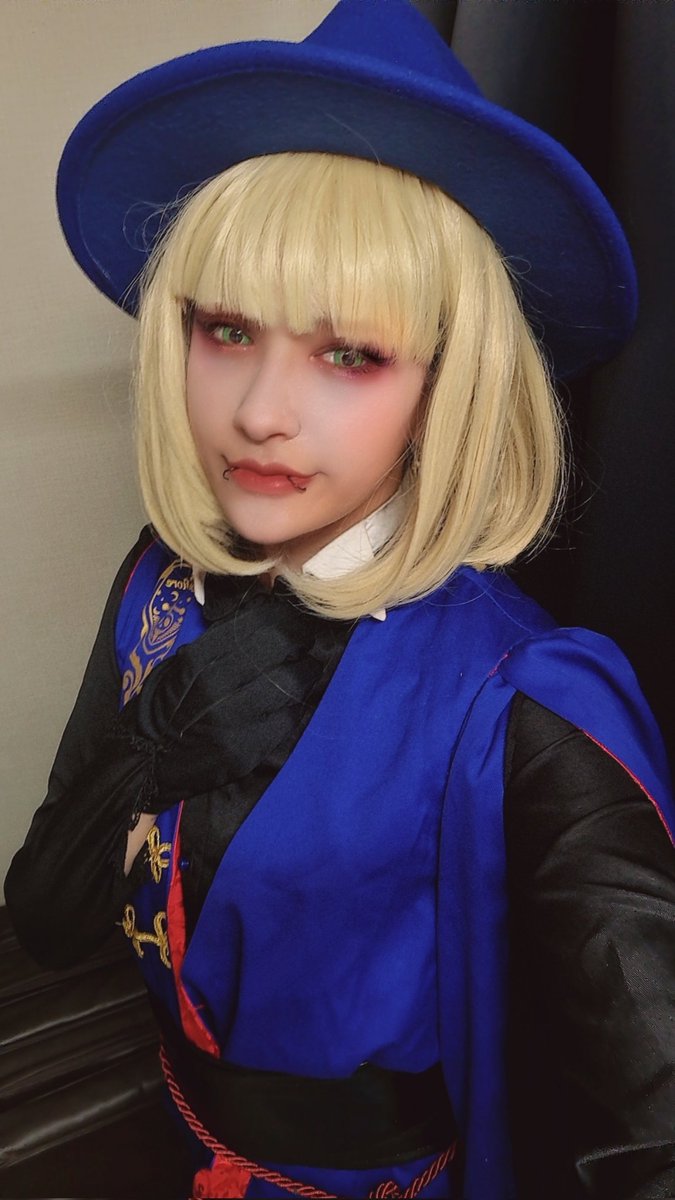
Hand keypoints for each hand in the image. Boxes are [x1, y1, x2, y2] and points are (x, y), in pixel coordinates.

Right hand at [115, 587, 324, 807]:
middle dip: (301, 645)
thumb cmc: (167, 706)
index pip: (259, 626)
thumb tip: (265, 621)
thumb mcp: (184, 664)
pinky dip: (294, 708)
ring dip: (305, 675)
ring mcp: (231, 721)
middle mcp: (215, 686)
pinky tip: (291, 704)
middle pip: (280, 650)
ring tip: (305, 672)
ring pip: (290, 685)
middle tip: (305, 648)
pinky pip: (285, 721)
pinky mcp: (243, 751)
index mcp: (199, 659)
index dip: (286, 621)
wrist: (148, 759)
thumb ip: (221, 646)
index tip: (294, 624)